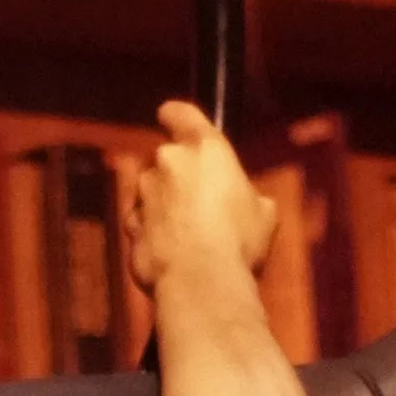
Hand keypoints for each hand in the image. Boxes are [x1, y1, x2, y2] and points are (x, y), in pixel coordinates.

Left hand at [121, 101, 276, 294]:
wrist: (202, 283)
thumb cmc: (239, 243)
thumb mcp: (264, 213)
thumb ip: (249, 195)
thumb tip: (251, 202)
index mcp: (205, 147)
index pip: (180, 113)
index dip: (176, 116)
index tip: (172, 119)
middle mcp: (168, 162)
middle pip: (165, 158)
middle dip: (178, 176)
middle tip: (202, 203)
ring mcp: (144, 194)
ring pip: (150, 191)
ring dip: (164, 205)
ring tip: (191, 236)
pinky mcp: (131, 226)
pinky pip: (141, 223)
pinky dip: (152, 232)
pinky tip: (173, 251)